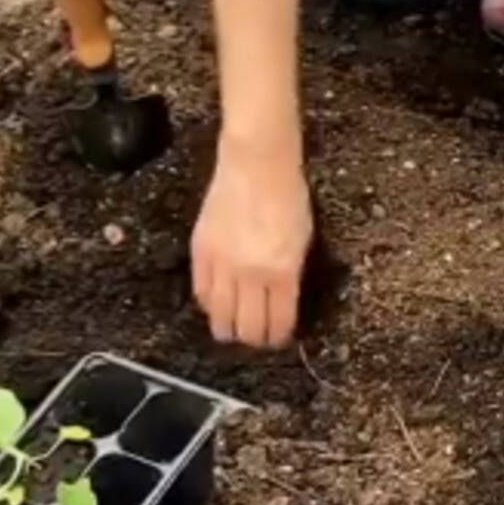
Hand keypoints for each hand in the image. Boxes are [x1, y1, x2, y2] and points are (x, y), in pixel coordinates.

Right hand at [191, 135, 312, 347]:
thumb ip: (290, 276)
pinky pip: (202, 292)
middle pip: (248, 327)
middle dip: (254, 339)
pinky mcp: (201, 251)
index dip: (278, 337)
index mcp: (283, 272)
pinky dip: (209, 304)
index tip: (278, 339)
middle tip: (256, 338)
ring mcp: (223, 264)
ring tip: (232, 330)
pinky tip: (216, 306)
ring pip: (220, 317)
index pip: (278, 322)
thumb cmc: (288, 197)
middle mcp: (251, 274)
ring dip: (228, 329)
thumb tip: (280, 303)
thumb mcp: (302, 241)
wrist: (257, 165)